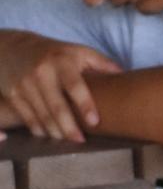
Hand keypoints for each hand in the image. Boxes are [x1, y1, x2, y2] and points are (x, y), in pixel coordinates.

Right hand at [0, 33, 122, 143]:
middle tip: (81, 141)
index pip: (75, 86)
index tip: (94, 122)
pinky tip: (48, 136)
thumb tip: (125, 77)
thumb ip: (102, 63)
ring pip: (41, 114)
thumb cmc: (56, 54)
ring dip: (55, 131)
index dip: (85, 104)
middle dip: (69, 126)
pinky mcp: (12, 93)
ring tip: (68, 140)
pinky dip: (38, 128)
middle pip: (56, 106)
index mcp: (62, 62)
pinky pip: (26, 116)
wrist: (14, 48)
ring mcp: (24, 84)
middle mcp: (42, 73)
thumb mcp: (78, 52)